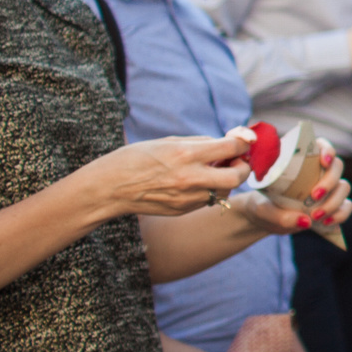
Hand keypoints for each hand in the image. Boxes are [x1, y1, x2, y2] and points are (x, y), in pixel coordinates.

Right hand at [81, 135, 248, 216]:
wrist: (108, 188)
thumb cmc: (135, 158)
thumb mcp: (168, 141)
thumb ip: (200, 143)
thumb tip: (227, 142)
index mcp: (186, 154)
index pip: (231, 147)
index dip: (243, 143)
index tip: (243, 141)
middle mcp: (190, 178)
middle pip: (238, 176)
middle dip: (243, 167)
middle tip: (236, 161)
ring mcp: (187, 197)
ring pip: (225, 192)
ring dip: (227, 181)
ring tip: (213, 171)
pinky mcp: (183, 210)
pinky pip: (207, 200)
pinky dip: (210, 191)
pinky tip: (196, 183)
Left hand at [228, 153, 351, 235]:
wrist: (266, 220)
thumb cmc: (263, 206)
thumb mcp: (264, 210)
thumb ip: (281, 216)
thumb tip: (306, 221)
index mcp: (301, 161)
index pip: (321, 146)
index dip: (327, 150)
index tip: (323, 162)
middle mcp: (318, 171)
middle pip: (337, 166)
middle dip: (330, 181)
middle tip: (314, 196)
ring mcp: (328, 188)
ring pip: (343, 187)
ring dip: (334, 201)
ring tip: (316, 216)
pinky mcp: (333, 205)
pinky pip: (346, 206)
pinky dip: (340, 214)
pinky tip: (327, 222)